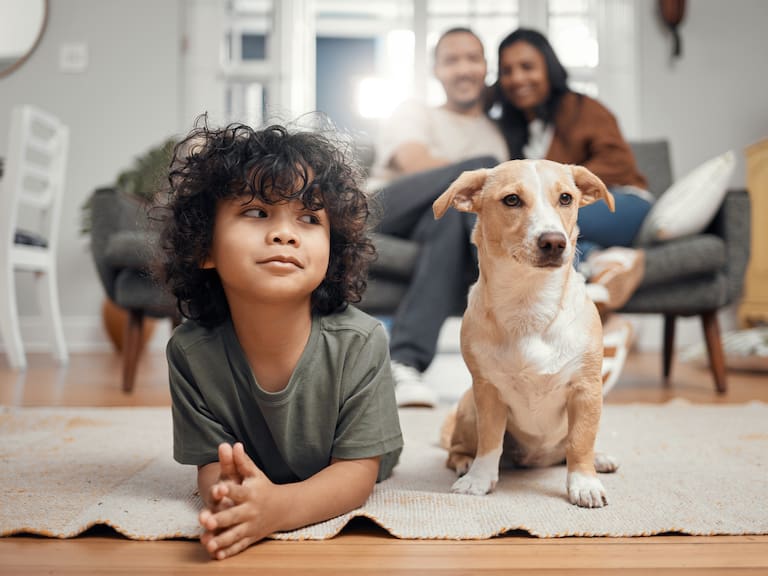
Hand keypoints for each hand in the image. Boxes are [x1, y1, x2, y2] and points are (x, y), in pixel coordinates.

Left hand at [199, 442, 280, 559]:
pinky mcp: (250, 538)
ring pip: (234, 535)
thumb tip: (234, 444)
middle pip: (234, 516)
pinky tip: (216, 555)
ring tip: (208, 544)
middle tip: (206, 521)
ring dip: (222, 540)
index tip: (218, 489)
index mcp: (250, 493)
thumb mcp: (254, 473)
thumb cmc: (263, 487)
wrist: (284, 507)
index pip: (237, 491)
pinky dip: (228, 552)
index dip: (227, 490)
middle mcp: (250, 510)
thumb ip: (242, 461)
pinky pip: (238, 546)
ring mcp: (250, 526)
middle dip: (220, 519)